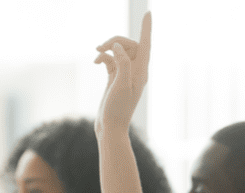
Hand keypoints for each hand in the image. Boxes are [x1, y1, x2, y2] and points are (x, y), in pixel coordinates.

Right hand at [93, 11, 151, 133]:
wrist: (110, 127)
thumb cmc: (117, 109)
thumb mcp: (121, 85)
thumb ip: (122, 63)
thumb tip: (117, 46)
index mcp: (141, 72)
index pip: (146, 44)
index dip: (146, 28)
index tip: (148, 13)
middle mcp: (136, 71)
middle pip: (129, 45)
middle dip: (114, 40)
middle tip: (100, 46)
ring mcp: (125, 74)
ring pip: (119, 51)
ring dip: (107, 48)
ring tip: (96, 52)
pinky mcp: (115, 78)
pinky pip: (111, 60)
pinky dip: (103, 57)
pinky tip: (95, 63)